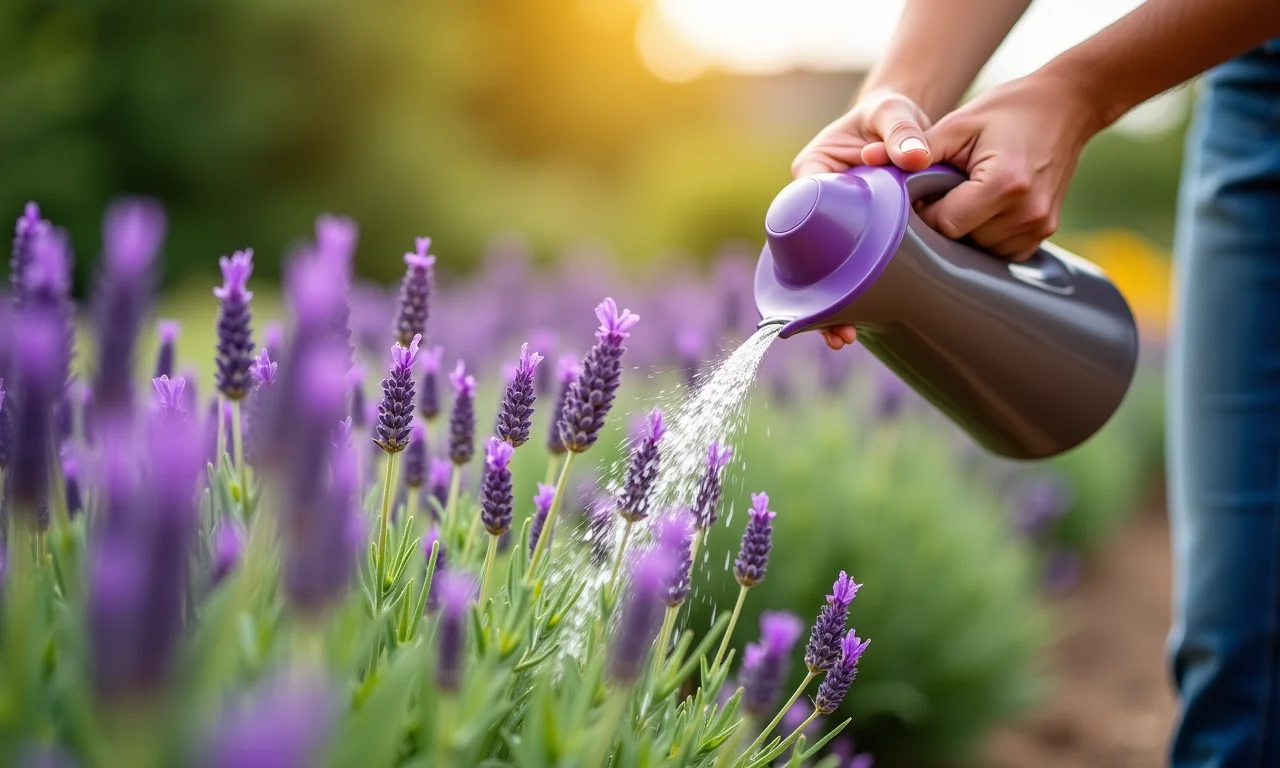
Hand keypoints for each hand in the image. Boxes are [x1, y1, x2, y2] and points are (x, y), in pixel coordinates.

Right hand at [791, 89, 934, 349]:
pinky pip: (854, 269)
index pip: (801, 213)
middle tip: (835, 328)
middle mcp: (818, 206)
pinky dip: (861, 293)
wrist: (899, 124)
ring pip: (830, 270)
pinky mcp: (858, 240)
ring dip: (838, 303)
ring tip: (845, 338)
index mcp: (812, 174)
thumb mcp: (893, 115)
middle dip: (820, 293)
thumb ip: (902, 132)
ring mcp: (836, 228)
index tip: (818, 277)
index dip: (806, 249)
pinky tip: (867, 324)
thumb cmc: (888, 116)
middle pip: (810, 256)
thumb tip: (916, 156)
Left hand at [808, 72, 1099, 350]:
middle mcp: (1027, 212)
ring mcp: (1040, 226)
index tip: (921, 192)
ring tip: (965, 196)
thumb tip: (868, 159)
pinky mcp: (1045, 232)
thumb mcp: (959, 123)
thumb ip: (917, 148)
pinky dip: (986, 235)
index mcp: (1004, 185)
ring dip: (965, 232)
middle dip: (943, 222)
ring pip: (979, 251)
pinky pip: (1000, 251)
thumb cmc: (1008, 110)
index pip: (944, 224)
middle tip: (941, 192)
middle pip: (961, 242)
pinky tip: (983, 208)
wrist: (1068, 105)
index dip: (925, 212)